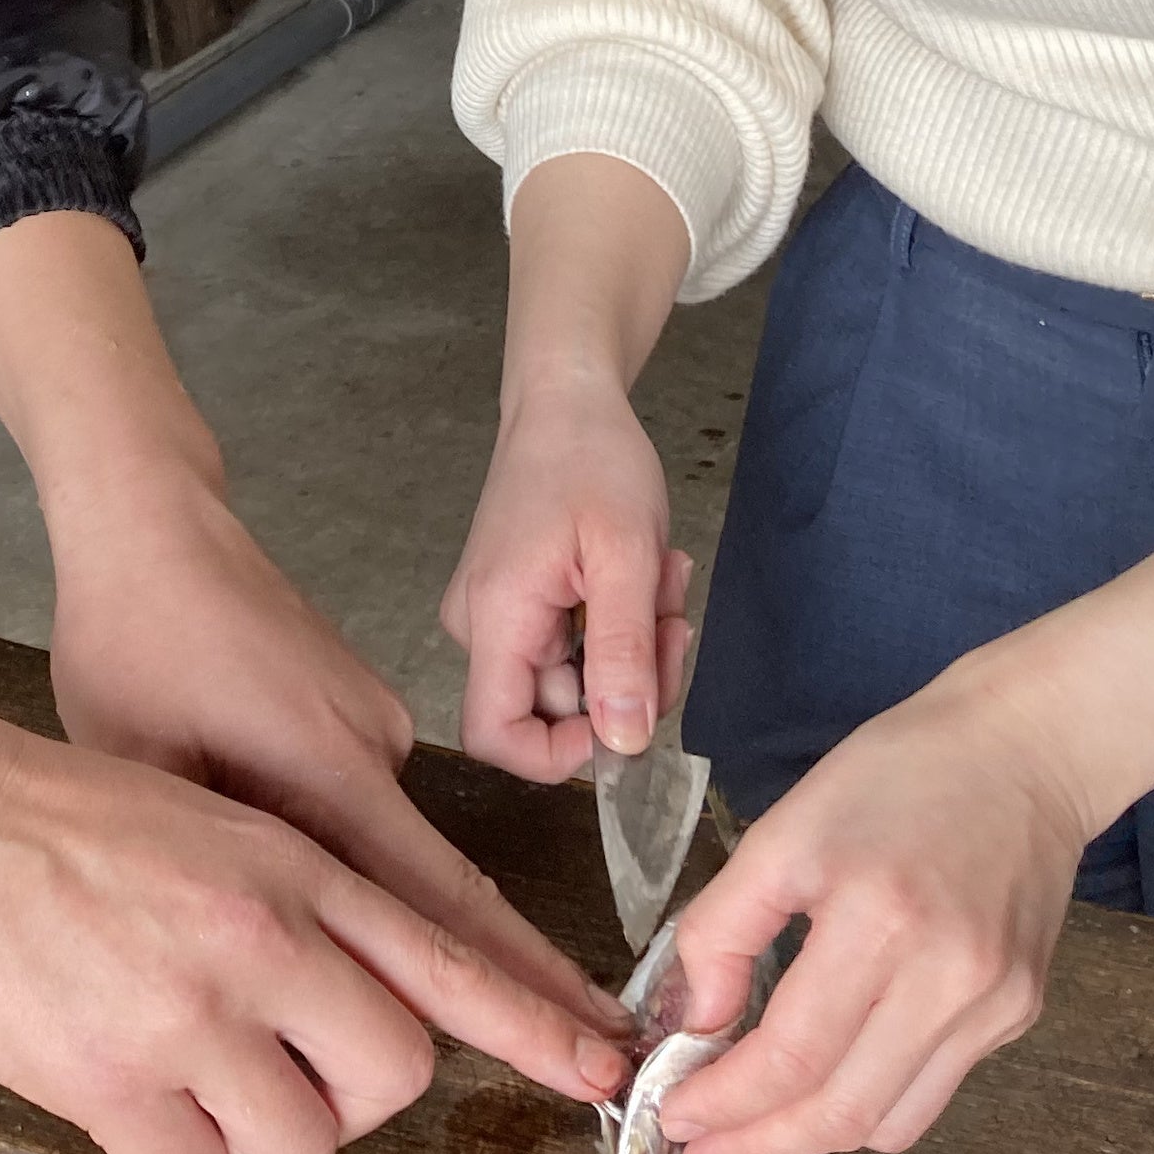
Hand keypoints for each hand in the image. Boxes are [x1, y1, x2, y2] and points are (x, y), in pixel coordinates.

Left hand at [0, 210, 613, 1028]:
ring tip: (320, 925)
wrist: (155, 523)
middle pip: (444, 892)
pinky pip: (357, 800)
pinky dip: (336, 843)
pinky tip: (266, 831)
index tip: (595, 1050)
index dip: (521, 989)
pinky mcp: (357, 709)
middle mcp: (375, 751)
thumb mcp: (142, 775)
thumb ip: (215, 877)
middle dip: (520, 983)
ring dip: (369, 909)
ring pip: (382, 848)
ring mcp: (375, 725)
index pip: (446, 906)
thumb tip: (268, 974)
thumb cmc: (135, 642)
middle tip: (599, 1060)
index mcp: (331, 774)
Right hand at [0, 709, 628, 1153]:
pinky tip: (133, 1093)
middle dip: (356, 1087)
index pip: (443, 950)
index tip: (599, 1068)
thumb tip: (334, 985)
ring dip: (263, 1123)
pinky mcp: (111, 1080)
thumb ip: (287, 892)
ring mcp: (187, 1015)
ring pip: (300, 1137)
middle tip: (289, 1061)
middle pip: (389, 1070)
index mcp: (290, 861)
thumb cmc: (49, 805)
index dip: (530, 1020)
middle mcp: (259, 939)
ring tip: (192, 1066)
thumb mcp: (205, 815)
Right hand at [441, 368, 693, 781]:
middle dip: (630, 678)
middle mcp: (481, 626)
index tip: (628, 712)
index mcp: (495, 618)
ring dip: (634, 644)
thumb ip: (623, 654)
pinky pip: (574, 645)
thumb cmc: (592, 459)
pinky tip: (642, 573)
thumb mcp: (627, 556)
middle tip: (672, 619)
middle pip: (552, 711)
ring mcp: (498, 614)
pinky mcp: (519, 601)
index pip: (496, 738)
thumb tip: (624, 746)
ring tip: (661, 578)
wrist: (567, 399)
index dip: (562, 754)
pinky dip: (619, 623)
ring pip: (575, 679)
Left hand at [646, 661, 1088, 1153]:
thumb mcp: (784, 830)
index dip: (725, 1103)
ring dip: (812, 1139)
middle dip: (759, 1147)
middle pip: (841, 1112)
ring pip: (890, 1121)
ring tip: (752, 1133)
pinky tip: (826, 1084)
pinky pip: (931, 1090)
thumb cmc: (897, 775)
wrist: (1026, 750)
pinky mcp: (1017, 1013)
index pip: (791, 1055)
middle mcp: (949, 978)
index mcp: (882, 920)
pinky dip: (868, 1103)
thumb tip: (694, 1026)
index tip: (671, 1117)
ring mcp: (994, 1005)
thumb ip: (722, 929)